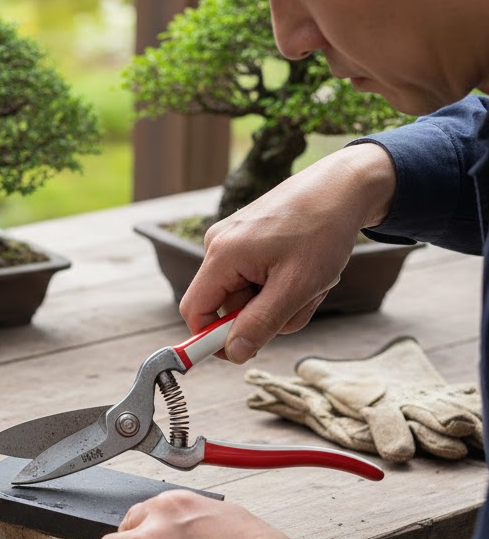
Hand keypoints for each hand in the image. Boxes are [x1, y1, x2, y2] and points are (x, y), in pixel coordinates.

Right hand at [180, 143, 397, 362]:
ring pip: (246, 293)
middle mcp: (219, 244)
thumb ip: (260, 323)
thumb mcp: (297, 286)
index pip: (195, 311)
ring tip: (311, 281)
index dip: (211, 338)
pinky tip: (304, 268)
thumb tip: (232, 353)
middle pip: (225, 305)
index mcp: (222, 254)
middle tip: (301, 303)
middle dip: (262, 315)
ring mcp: (232, 239)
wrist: (343, 186)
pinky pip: (256, 277)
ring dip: (279, 300)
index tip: (242, 352)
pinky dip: (281, 283)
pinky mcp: (247, 238)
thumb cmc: (322, 231)